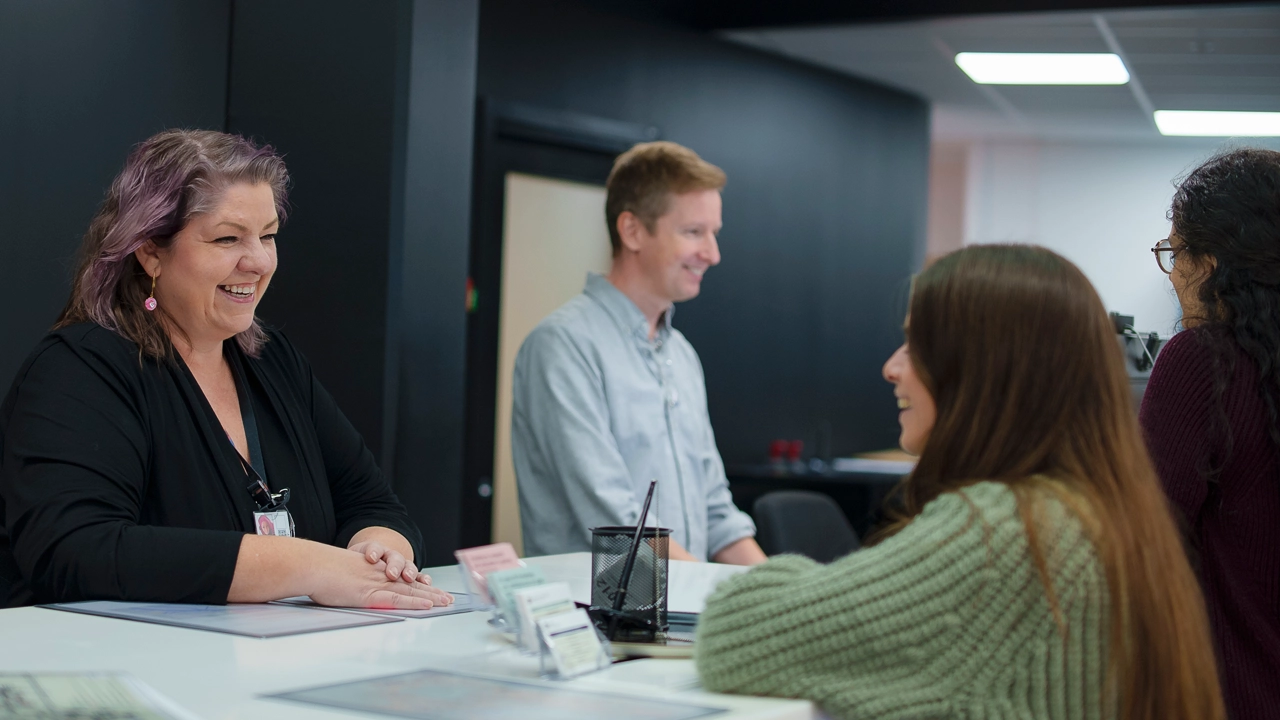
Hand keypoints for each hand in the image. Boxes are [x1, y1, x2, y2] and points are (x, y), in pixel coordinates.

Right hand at [309, 545, 453, 609]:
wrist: (311, 565)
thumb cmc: (318, 572)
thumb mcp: (337, 576)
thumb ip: (348, 583)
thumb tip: (343, 589)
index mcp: (372, 572)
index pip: (399, 580)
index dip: (417, 586)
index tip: (432, 591)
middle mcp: (378, 576)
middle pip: (409, 584)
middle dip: (430, 592)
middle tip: (448, 598)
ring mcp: (376, 584)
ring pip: (409, 591)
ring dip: (429, 597)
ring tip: (445, 602)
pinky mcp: (370, 594)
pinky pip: (397, 599)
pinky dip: (413, 602)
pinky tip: (426, 605)